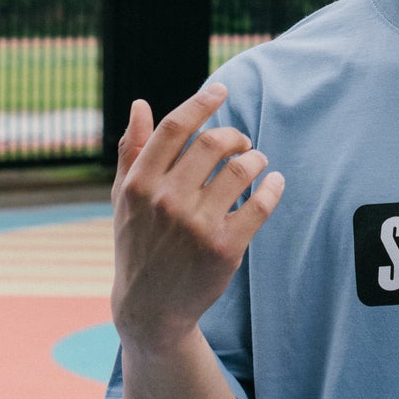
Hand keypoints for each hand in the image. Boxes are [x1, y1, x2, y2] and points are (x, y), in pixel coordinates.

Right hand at [110, 84, 283, 355]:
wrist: (149, 309)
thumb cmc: (137, 245)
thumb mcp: (124, 199)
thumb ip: (132, 151)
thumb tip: (139, 105)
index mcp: (139, 183)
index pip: (176, 128)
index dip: (202, 102)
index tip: (221, 90)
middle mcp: (166, 200)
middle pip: (214, 143)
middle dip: (235, 136)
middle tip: (242, 143)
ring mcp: (196, 224)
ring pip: (242, 169)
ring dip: (256, 159)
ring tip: (256, 163)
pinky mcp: (224, 247)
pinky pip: (260, 203)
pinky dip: (273, 187)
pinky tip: (274, 183)